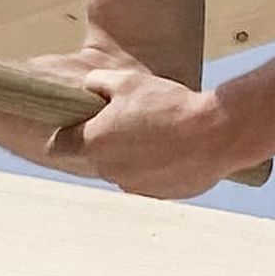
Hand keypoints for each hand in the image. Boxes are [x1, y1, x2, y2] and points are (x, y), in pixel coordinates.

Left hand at [56, 58, 239, 200]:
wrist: (215, 133)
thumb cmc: (168, 104)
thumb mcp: (127, 81)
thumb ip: (98, 82)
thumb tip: (89, 85)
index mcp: (94, 144)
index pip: (59, 147)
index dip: (64, 134)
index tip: (72, 126)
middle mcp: (109, 171)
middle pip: (96, 157)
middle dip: (106, 141)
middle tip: (128, 119)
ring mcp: (135, 187)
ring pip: (124, 169)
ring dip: (133, 155)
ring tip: (159, 132)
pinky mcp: (160, 194)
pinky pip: (151, 179)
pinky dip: (157, 167)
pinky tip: (176, 148)